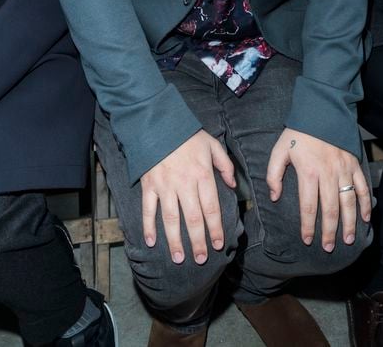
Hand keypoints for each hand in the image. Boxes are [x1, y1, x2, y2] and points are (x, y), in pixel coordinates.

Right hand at [140, 130, 235, 263]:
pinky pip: (148, 209)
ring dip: (175, 241)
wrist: (159, 123)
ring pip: (171, 219)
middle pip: (193, 219)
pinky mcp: (149, 185)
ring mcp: (165, 186)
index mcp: (202, 175)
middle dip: (198, 242)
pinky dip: (148, 227)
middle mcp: (184, 184)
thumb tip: (234, 185)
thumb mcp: (212, 144)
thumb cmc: (188, 135)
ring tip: (179, 258)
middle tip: (201, 259)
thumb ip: (225, 165)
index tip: (218, 244)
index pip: (211, 208)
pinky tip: (151, 242)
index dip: (215, 229)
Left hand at [266, 129, 370, 251]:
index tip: (308, 240)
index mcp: (308, 172)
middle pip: (330, 209)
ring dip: (349, 222)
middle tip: (328, 247)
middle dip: (329, 231)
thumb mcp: (278, 151)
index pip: (308, 206)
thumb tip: (274, 197)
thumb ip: (273, 175)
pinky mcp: (354, 164)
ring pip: (348, 201)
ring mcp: (343, 169)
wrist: (320, 110)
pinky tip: (365, 218)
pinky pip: (362, 187)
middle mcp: (328, 174)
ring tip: (348, 239)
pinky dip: (365, 203)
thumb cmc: (297, 133)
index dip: (308, 226)